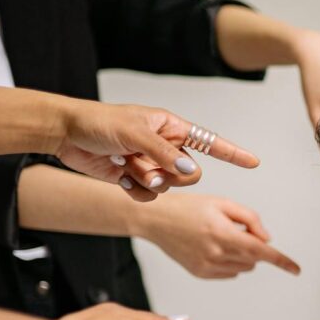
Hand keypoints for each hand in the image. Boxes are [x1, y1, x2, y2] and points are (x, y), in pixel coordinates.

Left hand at [56, 101, 260, 200]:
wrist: (66, 134)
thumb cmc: (99, 122)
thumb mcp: (135, 133)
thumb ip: (165, 154)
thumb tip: (191, 172)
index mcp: (172, 128)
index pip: (210, 142)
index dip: (233, 153)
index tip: (253, 162)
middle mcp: (166, 147)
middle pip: (191, 174)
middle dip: (171, 175)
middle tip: (146, 168)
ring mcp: (152, 164)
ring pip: (169, 187)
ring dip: (147, 181)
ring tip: (125, 166)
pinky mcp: (136, 179)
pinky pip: (149, 196)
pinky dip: (135, 191)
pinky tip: (119, 178)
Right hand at [134, 193, 300, 278]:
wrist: (156, 219)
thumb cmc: (189, 207)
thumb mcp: (223, 203)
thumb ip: (250, 219)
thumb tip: (266, 239)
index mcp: (223, 234)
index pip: (261, 252)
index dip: (281, 261)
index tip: (296, 269)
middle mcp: (216, 254)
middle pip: (254, 258)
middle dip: (253, 245)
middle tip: (234, 228)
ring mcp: (207, 267)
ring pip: (244, 267)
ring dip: (242, 254)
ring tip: (220, 235)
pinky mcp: (201, 273)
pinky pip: (229, 272)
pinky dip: (230, 261)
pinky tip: (213, 246)